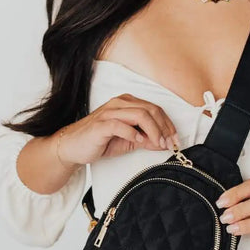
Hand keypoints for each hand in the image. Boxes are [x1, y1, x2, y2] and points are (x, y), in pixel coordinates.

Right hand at [51, 93, 180, 167]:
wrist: (73, 147)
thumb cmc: (101, 141)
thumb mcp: (129, 141)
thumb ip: (147, 140)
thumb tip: (165, 143)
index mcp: (128, 103)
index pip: (155, 109)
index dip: (168, 125)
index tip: (175, 140)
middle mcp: (120, 103)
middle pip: (151, 110)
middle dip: (164, 128)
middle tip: (170, 144)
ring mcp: (110, 112)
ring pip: (140, 115)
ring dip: (153, 131)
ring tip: (158, 144)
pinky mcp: (101, 124)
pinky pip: (120, 125)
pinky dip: (133, 133)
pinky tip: (139, 142)